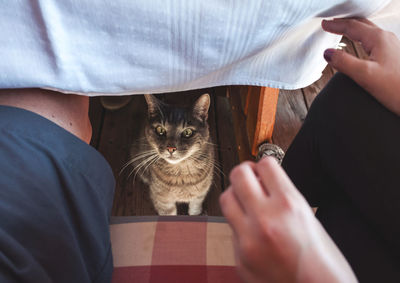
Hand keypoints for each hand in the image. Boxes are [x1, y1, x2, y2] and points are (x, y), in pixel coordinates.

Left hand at [220, 157, 356, 282]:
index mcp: (290, 206)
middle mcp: (266, 220)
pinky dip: (241, 225)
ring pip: (227, 199)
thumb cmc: (325, 264)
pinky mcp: (240, 260)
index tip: (264, 170)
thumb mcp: (310, 220)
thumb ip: (284, 198)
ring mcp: (248, 241)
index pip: (265, 164)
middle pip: (238, 175)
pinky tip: (255, 232)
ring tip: (248, 202)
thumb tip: (261, 182)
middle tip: (251, 178)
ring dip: (236, 195)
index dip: (265, 164)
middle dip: (244, 172)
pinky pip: (232, 230)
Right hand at [322, 18, 399, 115]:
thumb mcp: (365, 75)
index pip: (352, 27)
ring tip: (342, 31)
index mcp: (378, 39)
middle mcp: (386, 39)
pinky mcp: (393, 56)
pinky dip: (361, 37)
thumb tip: (328, 53)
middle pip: (361, 24)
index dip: (336, 25)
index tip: (324, 24)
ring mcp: (391, 46)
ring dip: (353, 29)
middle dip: (344, 23)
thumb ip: (344, 62)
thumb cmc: (396, 88)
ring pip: (368, 31)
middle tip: (330, 24)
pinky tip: (359, 45)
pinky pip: (373, 40)